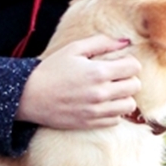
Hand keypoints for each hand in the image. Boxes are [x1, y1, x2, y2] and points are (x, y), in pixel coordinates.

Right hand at [16, 35, 140, 129]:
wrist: (30, 95)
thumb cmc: (51, 69)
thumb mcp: (73, 49)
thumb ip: (101, 42)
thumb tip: (125, 42)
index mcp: (98, 72)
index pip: (133, 67)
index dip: (130, 62)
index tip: (121, 62)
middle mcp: (101, 93)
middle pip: (135, 86)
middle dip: (129, 78)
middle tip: (116, 75)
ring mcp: (97, 110)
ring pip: (129, 105)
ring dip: (124, 96)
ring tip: (112, 91)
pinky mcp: (91, 123)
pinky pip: (116, 120)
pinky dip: (114, 111)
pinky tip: (103, 103)